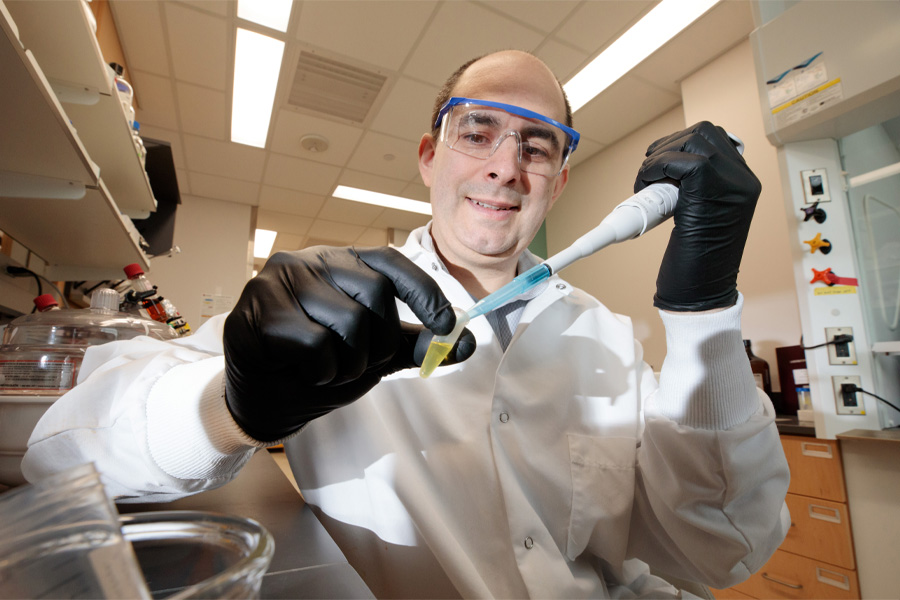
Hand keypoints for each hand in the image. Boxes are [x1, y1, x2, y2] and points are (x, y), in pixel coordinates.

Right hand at [224, 246, 475, 440]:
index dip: (424, 292)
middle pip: (374, 294)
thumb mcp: (376, 356)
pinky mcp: (258, 307)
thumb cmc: (320, 368)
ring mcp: (282, 279)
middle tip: (357, 366)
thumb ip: (416, 346)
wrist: (265, 401)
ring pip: (347, 321)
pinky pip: (314, 343)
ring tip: (327, 371)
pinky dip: (319, 371)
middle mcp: (312, 260)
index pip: (391, 263)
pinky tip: (302, 372)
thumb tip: (468, 343)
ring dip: (348, 363)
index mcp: (343, 263)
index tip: (446, 325)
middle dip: (379, 344)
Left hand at [634, 121, 760, 310]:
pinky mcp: (713, 190)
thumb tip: (668, 168)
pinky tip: (645, 185)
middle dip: (668, 145)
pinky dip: (655, 167)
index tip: (658, 165)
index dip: (680, 145)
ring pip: (692, 139)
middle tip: (649, 172)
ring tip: (646, 183)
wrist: (701, 293)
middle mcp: (742, 179)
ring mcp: (732, 184)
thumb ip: (694, 190)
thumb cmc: (695, 263)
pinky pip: (680, 159)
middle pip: (703, 132)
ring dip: (659, 156)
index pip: (713, 140)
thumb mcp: (698, 216)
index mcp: (742, 183)